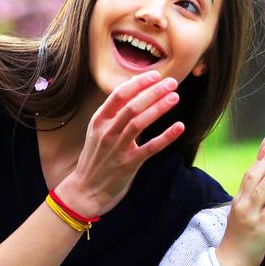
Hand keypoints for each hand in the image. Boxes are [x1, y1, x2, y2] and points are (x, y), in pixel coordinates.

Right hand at [55, 71, 182, 216]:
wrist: (85, 190)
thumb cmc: (95, 158)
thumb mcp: (98, 131)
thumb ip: (115, 113)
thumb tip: (135, 89)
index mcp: (99, 121)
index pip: (119, 95)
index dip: (138, 83)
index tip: (155, 75)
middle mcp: (107, 132)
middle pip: (132, 106)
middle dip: (153, 91)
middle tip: (172, 82)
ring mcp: (117, 148)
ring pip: (139, 123)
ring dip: (159, 108)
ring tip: (174, 97)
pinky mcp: (128, 164)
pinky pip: (150, 148)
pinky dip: (166, 136)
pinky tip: (179, 126)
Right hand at [215, 144, 264, 265]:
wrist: (229, 261)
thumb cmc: (236, 240)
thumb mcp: (239, 216)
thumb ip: (248, 203)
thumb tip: (261, 191)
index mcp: (238, 201)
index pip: (247, 176)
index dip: (258, 161)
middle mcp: (242, 205)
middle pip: (253, 177)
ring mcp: (250, 215)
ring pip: (261, 190)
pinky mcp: (260, 227)